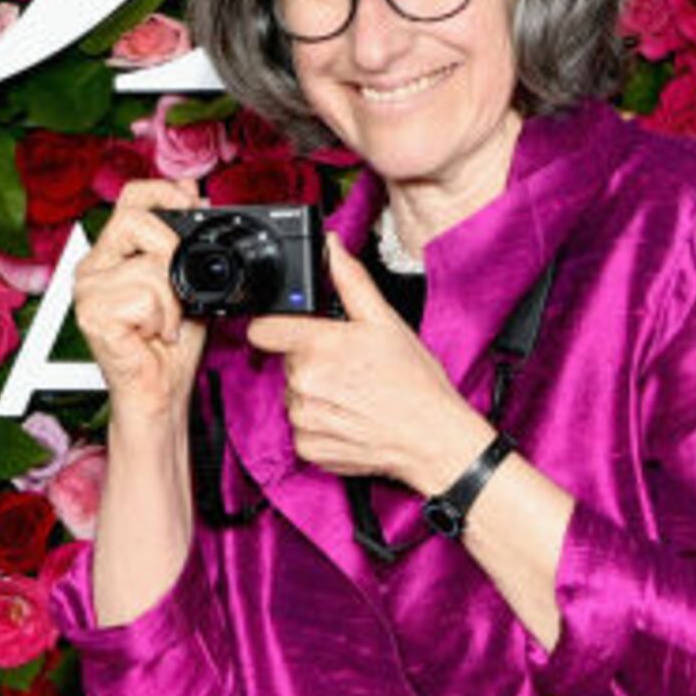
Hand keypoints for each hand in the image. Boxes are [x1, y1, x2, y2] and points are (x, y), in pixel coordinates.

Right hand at [73, 176, 208, 434]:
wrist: (161, 393)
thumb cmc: (171, 343)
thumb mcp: (187, 280)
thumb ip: (184, 239)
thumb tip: (193, 192)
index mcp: (111, 253)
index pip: (130, 198)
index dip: (163, 191)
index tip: (192, 201)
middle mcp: (93, 267)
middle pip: (136, 221)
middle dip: (173, 253)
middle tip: (178, 292)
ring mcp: (88, 291)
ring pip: (151, 266)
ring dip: (173, 302)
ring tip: (164, 324)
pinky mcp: (92, 315)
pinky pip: (146, 297)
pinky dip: (163, 320)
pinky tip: (154, 336)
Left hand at [246, 236, 489, 492]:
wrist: (432, 438)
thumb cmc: (415, 383)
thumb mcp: (386, 321)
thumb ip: (350, 280)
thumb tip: (332, 248)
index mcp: (319, 346)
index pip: (263, 329)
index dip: (279, 326)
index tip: (294, 330)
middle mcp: (305, 383)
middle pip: (288, 361)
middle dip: (312, 359)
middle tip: (349, 364)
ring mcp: (305, 418)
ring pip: (295, 394)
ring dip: (316, 391)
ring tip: (354, 393)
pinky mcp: (309, 448)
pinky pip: (302, 427)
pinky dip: (321, 422)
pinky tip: (350, 416)